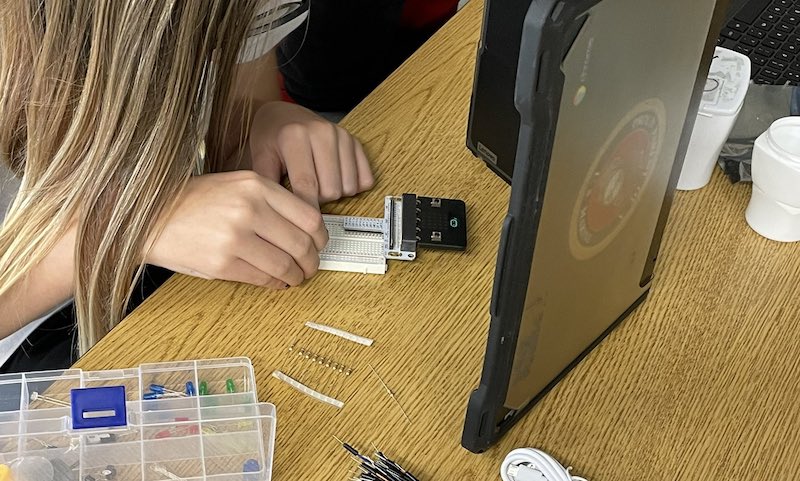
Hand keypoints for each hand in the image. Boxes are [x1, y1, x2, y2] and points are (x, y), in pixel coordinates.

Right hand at [146, 171, 327, 288]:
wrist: (149, 216)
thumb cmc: (194, 201)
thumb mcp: (235, 185)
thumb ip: (270, 201)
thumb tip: (306, 229)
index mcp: (255, 185)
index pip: (309, 216)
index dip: (321, 237)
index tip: (319, 244)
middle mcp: (248, 209)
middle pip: (302, 243)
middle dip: (311, 261)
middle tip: (310, 266)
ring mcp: (235, 237)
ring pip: (285, 265)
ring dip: (296, 276)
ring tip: (294, 277)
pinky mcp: (222, 263)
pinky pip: (263, 278)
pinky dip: (276, 283)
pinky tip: (276, 281)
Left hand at [248, 101, 374, 205]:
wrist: (283, 114)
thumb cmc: (271, 138)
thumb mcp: (260, 158)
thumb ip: (267, 186)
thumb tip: (277, 215)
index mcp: (295, 136)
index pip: (306, 184)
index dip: (306, 210)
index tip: (303, 225)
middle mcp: (322, 132)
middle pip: (331, 191)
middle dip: (319, 200)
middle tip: (305, 191)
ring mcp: (342, 136)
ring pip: (348, 187)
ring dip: (335, 193)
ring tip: (318, 183)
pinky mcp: (355, 141)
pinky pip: (365, 179)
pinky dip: (352, 186)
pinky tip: (335, 178)